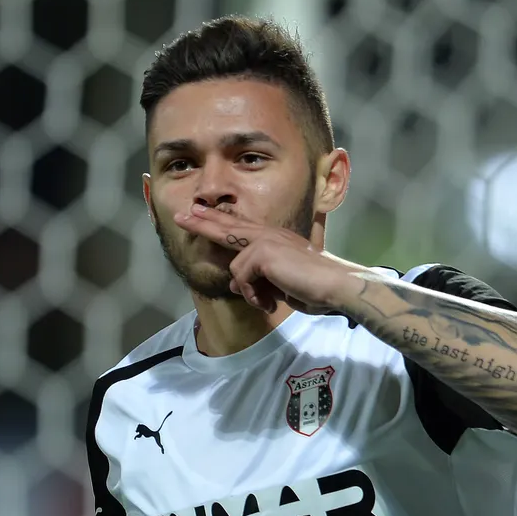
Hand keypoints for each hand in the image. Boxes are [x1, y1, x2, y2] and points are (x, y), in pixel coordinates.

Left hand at [173, 203, 363, 314]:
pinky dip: (254, 296)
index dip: (219, 220)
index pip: (241, 227)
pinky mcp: (263, 253)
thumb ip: (262, 280)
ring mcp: (265, 241)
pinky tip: (270, 302)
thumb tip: (239, 285)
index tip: (200, 214)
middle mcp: (269, 234)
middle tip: (181, 216)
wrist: (335, 285)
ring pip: (235, 269)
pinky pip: (242, 279)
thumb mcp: (282, 284)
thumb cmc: (315, 287)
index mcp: (275, 238)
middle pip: (227, 226)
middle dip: (203, 222)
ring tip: (268, 302)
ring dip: (250, 293)